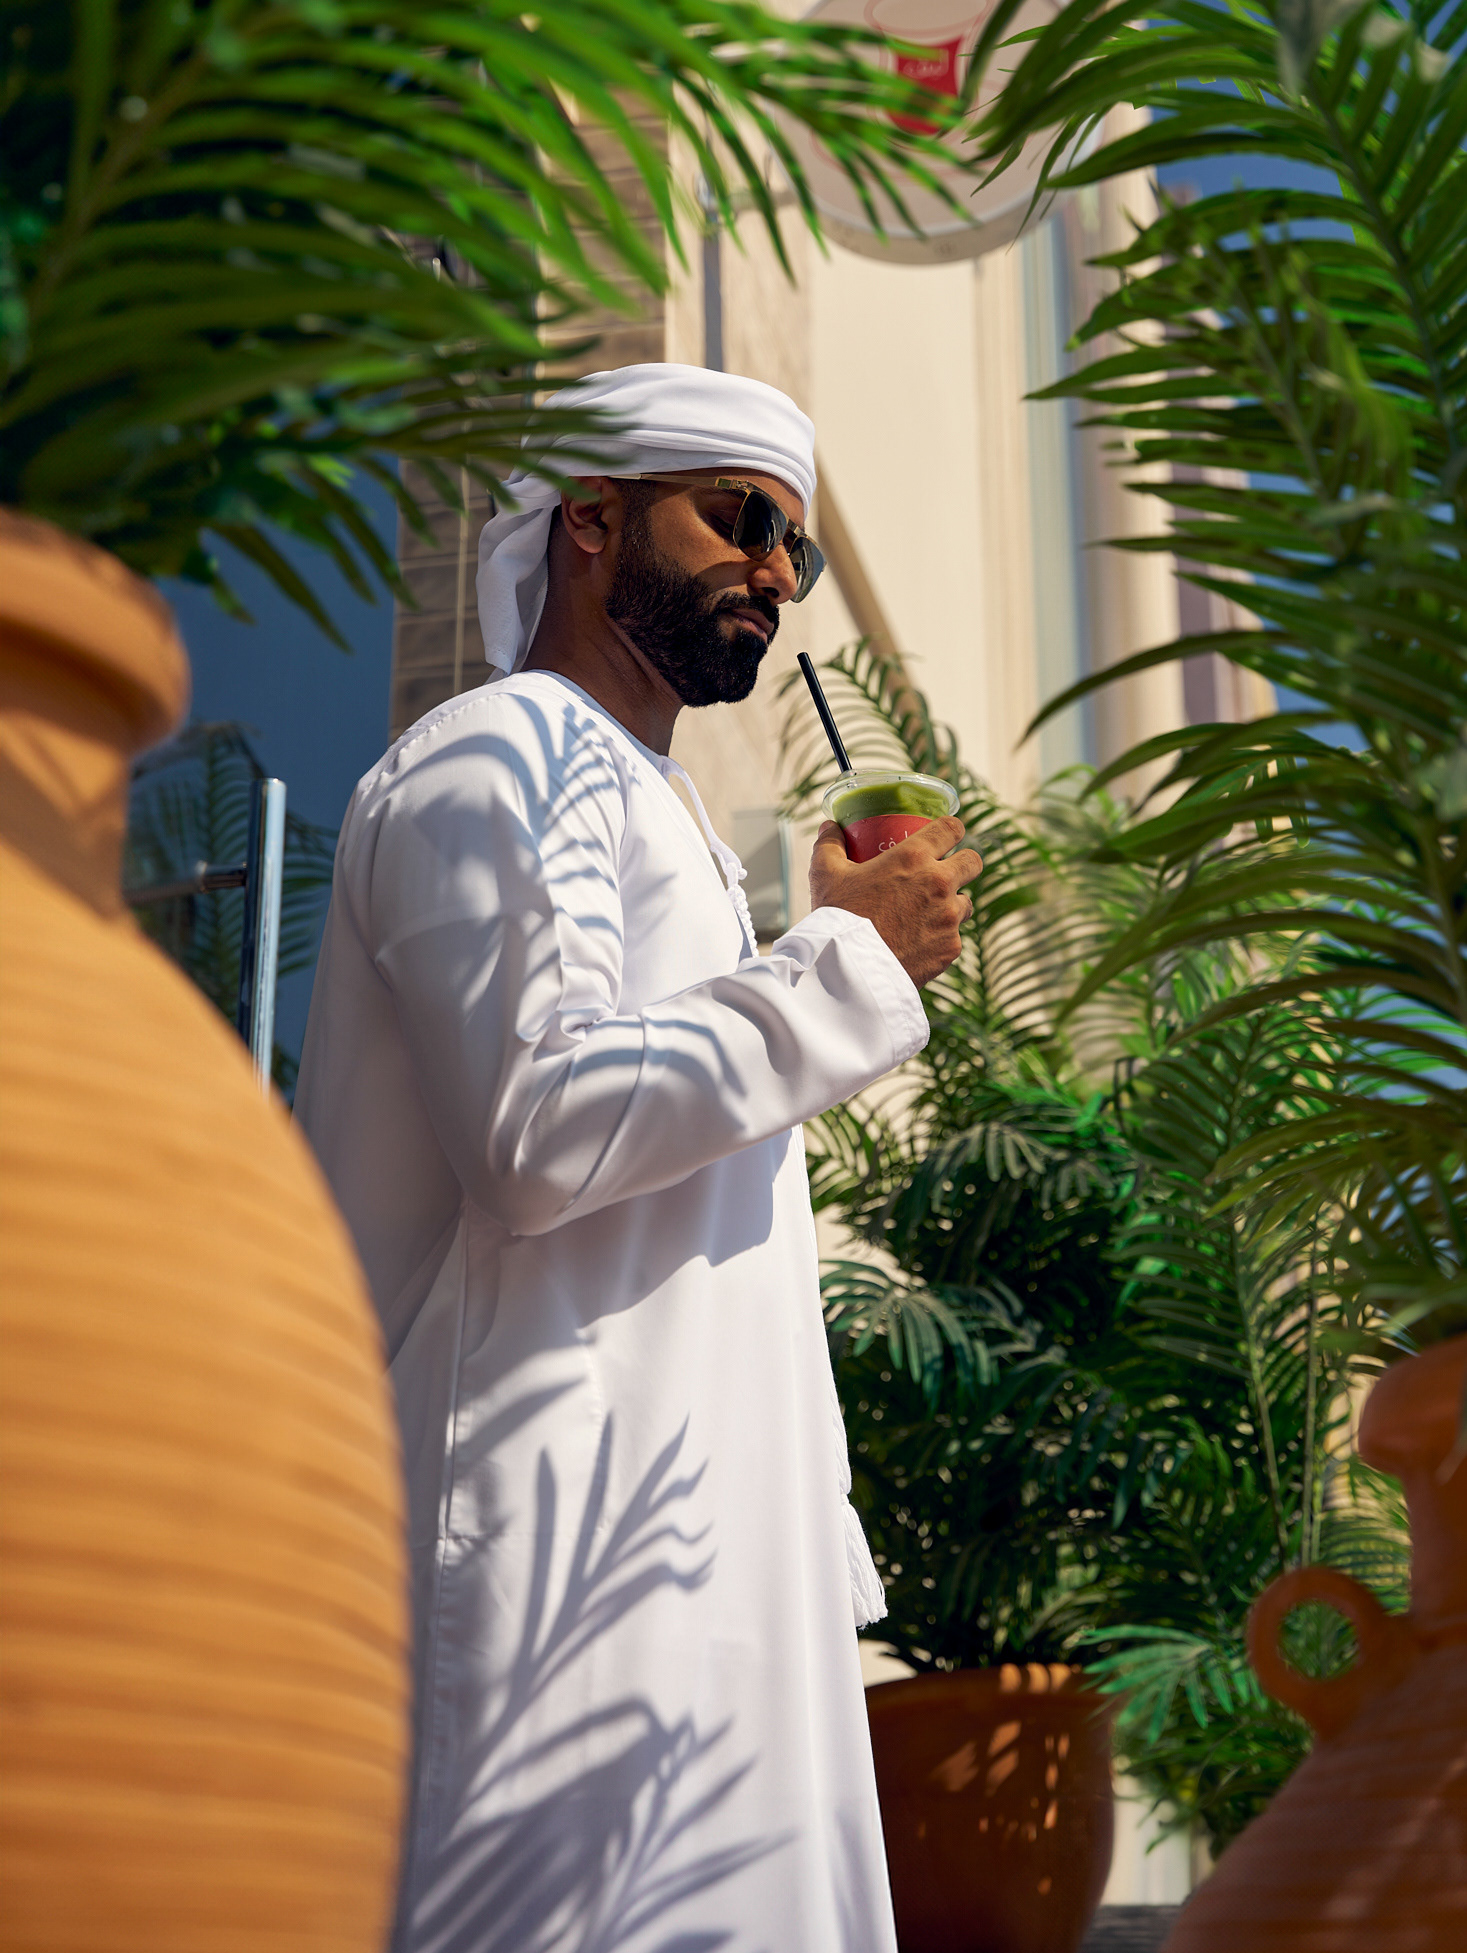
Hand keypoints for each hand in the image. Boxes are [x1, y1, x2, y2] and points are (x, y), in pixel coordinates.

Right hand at [808, 815, 982, 987]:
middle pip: (973, 862)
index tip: (947, 835)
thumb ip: (829, 845)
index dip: (952, 829)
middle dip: (964, 863)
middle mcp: (939, 883)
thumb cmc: (837, 917)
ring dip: (952, 904)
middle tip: (946, 872)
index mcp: (913, 857)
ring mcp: (949, 918)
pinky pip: (954, 937)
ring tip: (930, 912)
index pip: (952, 828)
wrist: (848, 970)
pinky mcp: (951, 948)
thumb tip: (829, 827)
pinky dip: (940, 938)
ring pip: (966, 903)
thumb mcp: (825, 874)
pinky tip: (920, 942)